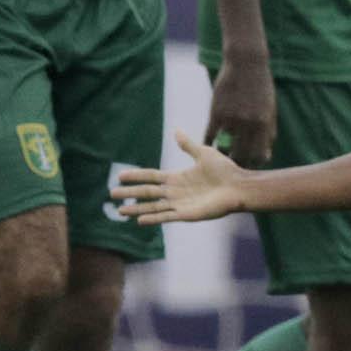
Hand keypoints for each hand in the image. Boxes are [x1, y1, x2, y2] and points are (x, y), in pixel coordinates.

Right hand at [115, 130, 249, 225]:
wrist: (239, 186)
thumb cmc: (225, 170)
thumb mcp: (203, 153)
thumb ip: (187, 145)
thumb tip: (176, 130)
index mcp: (178, 178)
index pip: (152, 177)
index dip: (136, 176)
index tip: (120, 176)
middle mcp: (176, 192)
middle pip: (148, 193)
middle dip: (130, 194)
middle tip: (111, 194)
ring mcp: (180, 204)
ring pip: (153, 207)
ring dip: (136, 209)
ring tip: (120, 211)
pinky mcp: (187, 214)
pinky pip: (166, 216)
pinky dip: (153, 218)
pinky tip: (139, 220)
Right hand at [206, 58, 278, 168]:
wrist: (246, 63)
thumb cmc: (261, 86)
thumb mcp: (270, 108)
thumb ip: (268, 131)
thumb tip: (265, 153)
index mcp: (264, 124)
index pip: (259, 155)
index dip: (254, 164)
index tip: (250, 166)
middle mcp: (248, 124)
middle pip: (241, 155)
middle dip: (238, 163)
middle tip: (234, 167)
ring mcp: (232, 119)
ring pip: (225, 147)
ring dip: (223, 154)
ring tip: (221, 157)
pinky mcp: (216, 112)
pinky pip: (210, 135)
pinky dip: (208, 143)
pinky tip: (208, 146)